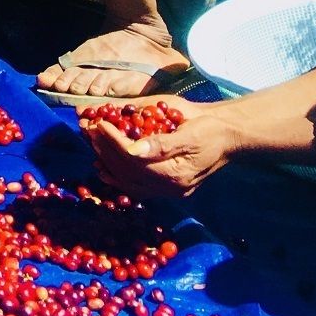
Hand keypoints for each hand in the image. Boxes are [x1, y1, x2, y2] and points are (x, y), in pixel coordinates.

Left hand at [84, 97, 229, 198]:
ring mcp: (168, 191)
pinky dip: (117, 177)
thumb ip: (161, 143)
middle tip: (89, 129)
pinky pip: (136, 187)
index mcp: (176, 174)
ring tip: (91, 145)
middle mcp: (171, 188)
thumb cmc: (209, 131)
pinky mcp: (166, 189)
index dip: (113, 142)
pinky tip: (102, 168)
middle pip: (128, 171)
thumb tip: (132, 149)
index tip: (99, 123)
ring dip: (107, 163)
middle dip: (105, 149)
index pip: (135, 160)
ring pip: (129, 182)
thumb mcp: (189, 133)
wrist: (227, 138)